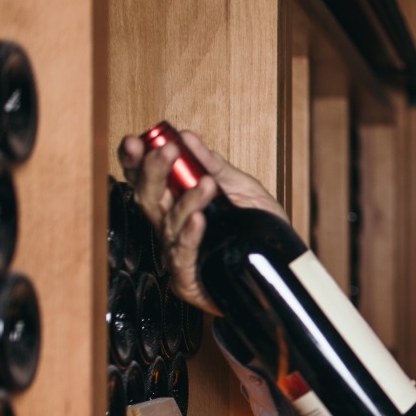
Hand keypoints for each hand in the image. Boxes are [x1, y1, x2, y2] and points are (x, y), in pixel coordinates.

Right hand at [116, 129, 287, 314]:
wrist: (280, 267)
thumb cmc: (257, 229)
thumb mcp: (243, 190)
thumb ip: (217, 167)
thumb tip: (189, 138)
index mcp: (176, 202)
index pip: (146, 179)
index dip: (135, 162)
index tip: (135, 142)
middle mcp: (170, 225)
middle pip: (148, 197)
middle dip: (153, 172)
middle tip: (167, 151)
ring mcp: (176, 250)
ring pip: (170, 223)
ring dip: (187, 201)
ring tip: (207, 185)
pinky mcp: (186, 277)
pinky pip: (184, 253)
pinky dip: (190, 236)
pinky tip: (198, 221)